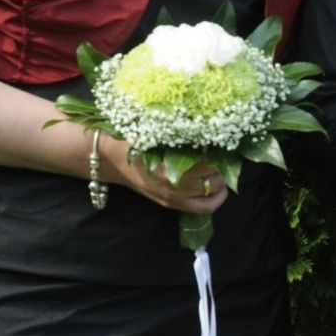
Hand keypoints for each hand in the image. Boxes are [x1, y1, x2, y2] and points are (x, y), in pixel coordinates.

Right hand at [107, 136, 228, 216]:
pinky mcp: (171, 204)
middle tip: (224, 152)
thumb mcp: (154, 129)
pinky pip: (203, 208)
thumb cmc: (132, 139)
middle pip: (213, 176)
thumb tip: (208, 126)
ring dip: (221, 179)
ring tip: (222, 168)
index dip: (218, 149)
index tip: (222, 139)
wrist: (111, 159)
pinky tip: (220, 188)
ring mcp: (173, 197)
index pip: (207, 160)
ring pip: (211, 192)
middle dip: (222, 164)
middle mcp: (173, 184)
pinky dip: (215, 199)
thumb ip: (179, 131)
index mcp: (168, 164)